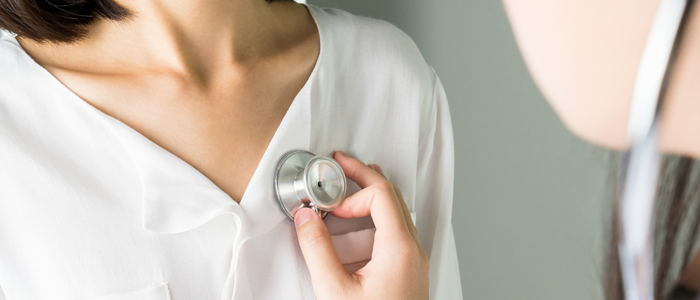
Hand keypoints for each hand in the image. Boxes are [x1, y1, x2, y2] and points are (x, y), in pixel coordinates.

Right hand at [293, 150, 428, 299]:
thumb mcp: (335, 290)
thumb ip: (317, 248)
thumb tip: (306, 217)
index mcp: (400, 249)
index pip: (381, 194)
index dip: (352, 187)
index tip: (328, 193)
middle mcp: (412, 251)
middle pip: (392, 197)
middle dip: (363, 178)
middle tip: (340, 166)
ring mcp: (412, 263)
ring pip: (394, 215)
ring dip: (368, 201)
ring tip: (344, 195)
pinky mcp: (406, 274)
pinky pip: (393, 235)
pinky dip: (371, 223)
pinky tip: (351, 234)